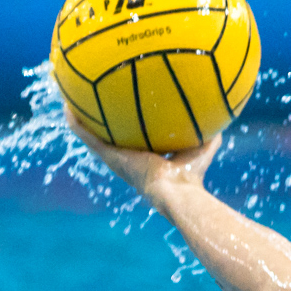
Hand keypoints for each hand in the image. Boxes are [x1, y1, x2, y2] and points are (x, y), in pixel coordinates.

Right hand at [65, 108, 221, 197]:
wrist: (176, 190)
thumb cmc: (192, 174)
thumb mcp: (204, 145)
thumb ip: (210, 129)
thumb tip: (222, 111)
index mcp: (145, 156)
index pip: (133, 138)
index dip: (127, 124)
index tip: (123, 108)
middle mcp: (126, 156)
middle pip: (109, 134)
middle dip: (100, 118)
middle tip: (90, 99)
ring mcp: (115, 157)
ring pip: (91, 135)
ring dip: (80, 119)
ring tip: (69, 100)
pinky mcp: (108, 156)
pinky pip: (87, 137)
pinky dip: (76, 123)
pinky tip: (68, 107)